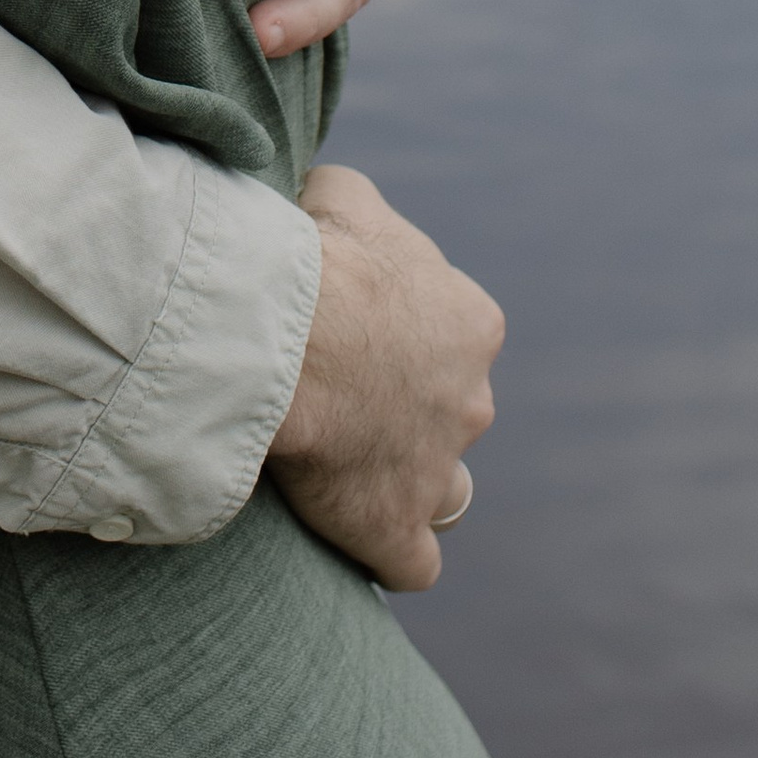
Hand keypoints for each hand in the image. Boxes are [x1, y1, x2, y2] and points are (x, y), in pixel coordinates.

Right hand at [266, 164, 502, 590]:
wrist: (287, 333)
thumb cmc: (316, 256)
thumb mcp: (342, 196)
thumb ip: (355, 205)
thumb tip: (333, 207)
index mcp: (470, 323)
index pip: (455, 336)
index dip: (402, 337)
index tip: (353, 331)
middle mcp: (471, 399)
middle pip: (450, 410)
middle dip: (408, 407)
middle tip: (338, 393)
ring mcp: (440, 469)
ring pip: (444, 488)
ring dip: (409, 480)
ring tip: (351, 469)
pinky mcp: (396, 527)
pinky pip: (411, 561)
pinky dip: (387, 552)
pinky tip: (354, 537)